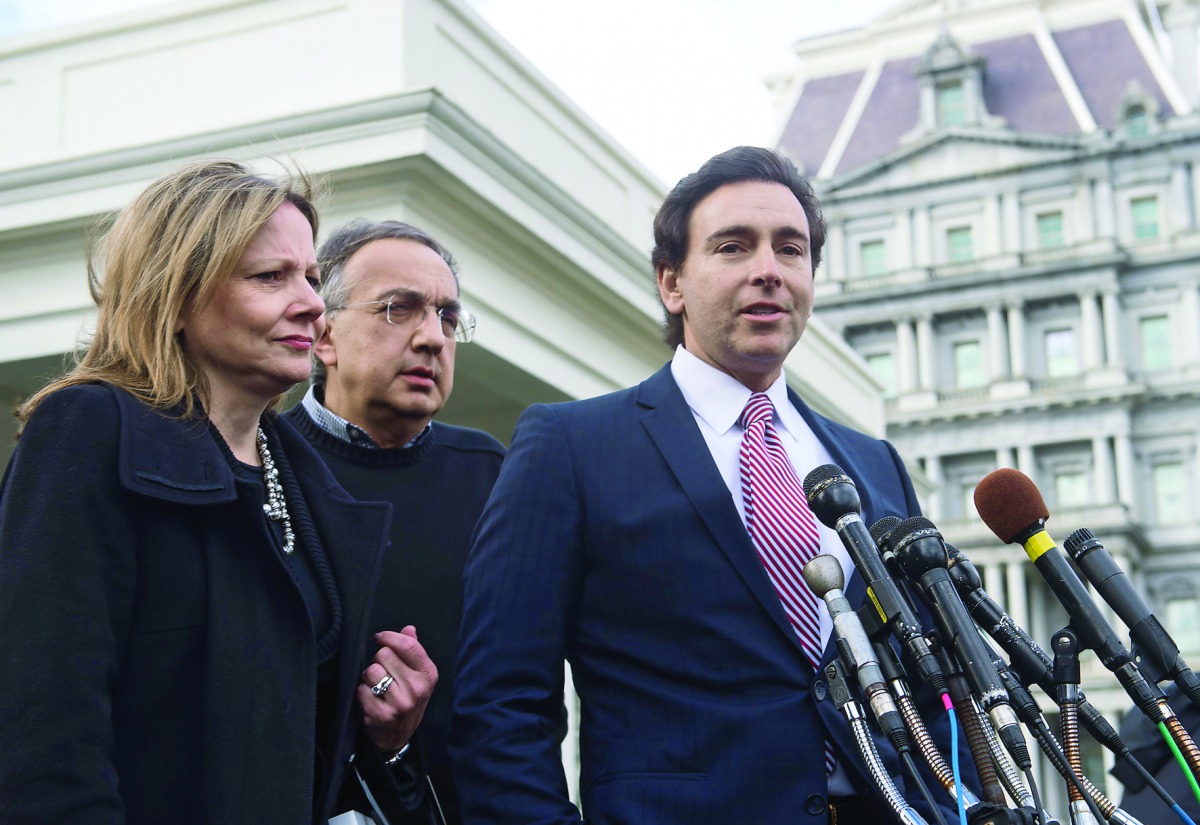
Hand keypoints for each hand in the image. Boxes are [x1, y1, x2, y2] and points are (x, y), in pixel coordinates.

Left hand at [358, 626, 437, 753]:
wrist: (398, 735)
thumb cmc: (407, 698)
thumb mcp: (417, 675)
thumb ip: (413, 650)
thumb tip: (409, 629)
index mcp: (428, 675)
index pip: (409, 645)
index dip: (390, 637)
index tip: (380, 637)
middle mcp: (417, 689)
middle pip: (385, 654)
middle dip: (378, 659)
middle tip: (382, 671)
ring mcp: (400, 704)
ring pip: (371, 670)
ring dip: (369, 676)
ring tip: (376, 685)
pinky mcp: (382, 715)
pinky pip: (362, 689)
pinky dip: (362, 692)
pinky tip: (371, 699)